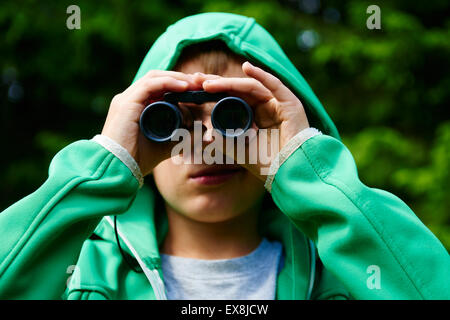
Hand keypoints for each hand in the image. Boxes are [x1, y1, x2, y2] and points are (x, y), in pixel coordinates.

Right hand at [101, 70, 200, 175]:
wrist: (118, 169)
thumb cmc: (139, 159)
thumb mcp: (168, 144)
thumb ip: (184, 138)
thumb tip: (204, 131)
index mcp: (136, 106)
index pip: (160, 86)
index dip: (180, 84)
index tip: (199, 89)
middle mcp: (130, 99)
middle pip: (158, 78)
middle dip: (181, 78)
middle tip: (201, 83)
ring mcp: (126, 99)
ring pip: (155, 77)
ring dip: (177, 78)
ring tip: (195, 83)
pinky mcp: (126, 102)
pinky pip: (150, 85)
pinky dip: (168, 83)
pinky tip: (184, 87)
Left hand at [199, 61, 309, 178]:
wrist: (288, 174)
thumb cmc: (265, 164)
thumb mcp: (237, 149)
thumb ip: (223, 138)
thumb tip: (204, 128)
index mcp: (254, 117)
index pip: (231, 99)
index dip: (214, 92)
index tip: (193, 88)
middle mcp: (265, 108)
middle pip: (238, 90)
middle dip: (217, 83)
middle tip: (195, 79)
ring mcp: (278, 104)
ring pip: (251, 87)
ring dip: (229, 82)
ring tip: (208, 83)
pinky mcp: (290, 104)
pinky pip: (274, 85)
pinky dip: (261, 75)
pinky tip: (246, 68)